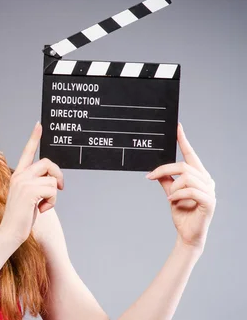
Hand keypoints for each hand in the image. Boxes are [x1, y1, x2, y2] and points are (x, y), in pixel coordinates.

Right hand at [0, 122, 63, 246]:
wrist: (10, 232)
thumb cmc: (21, 218)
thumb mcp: (29, 197)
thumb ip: (37, 185)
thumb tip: (54, 179)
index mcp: (18, 175)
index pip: (27, 152)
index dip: (34, 138)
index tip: (39, 125)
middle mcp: (19, 175)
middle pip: (48, 163)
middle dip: (58, 176)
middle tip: (60, 188)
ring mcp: (23, 182)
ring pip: (52, 180)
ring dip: (53, 195)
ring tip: (42, 206)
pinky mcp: (29, 190)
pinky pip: (52, 190)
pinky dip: (51, 202)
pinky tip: (40, 210)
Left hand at [146, 123, 215, 250]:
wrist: (187, 234)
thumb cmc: (181, 213)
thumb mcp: (170, 192)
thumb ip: (165, 179)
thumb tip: (155, 170)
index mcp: (199, 175)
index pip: (190, 154)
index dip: (183, 140)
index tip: (176, 126)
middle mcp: (207, 180)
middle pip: (184, 165)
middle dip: (164, 169)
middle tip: (151, 176)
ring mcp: (210, 191)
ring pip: (186, 177)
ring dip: (172, 187)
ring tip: (169, 197)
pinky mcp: (209, 202)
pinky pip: (190, 191)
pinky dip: (177, 195)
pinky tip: (172, 201)